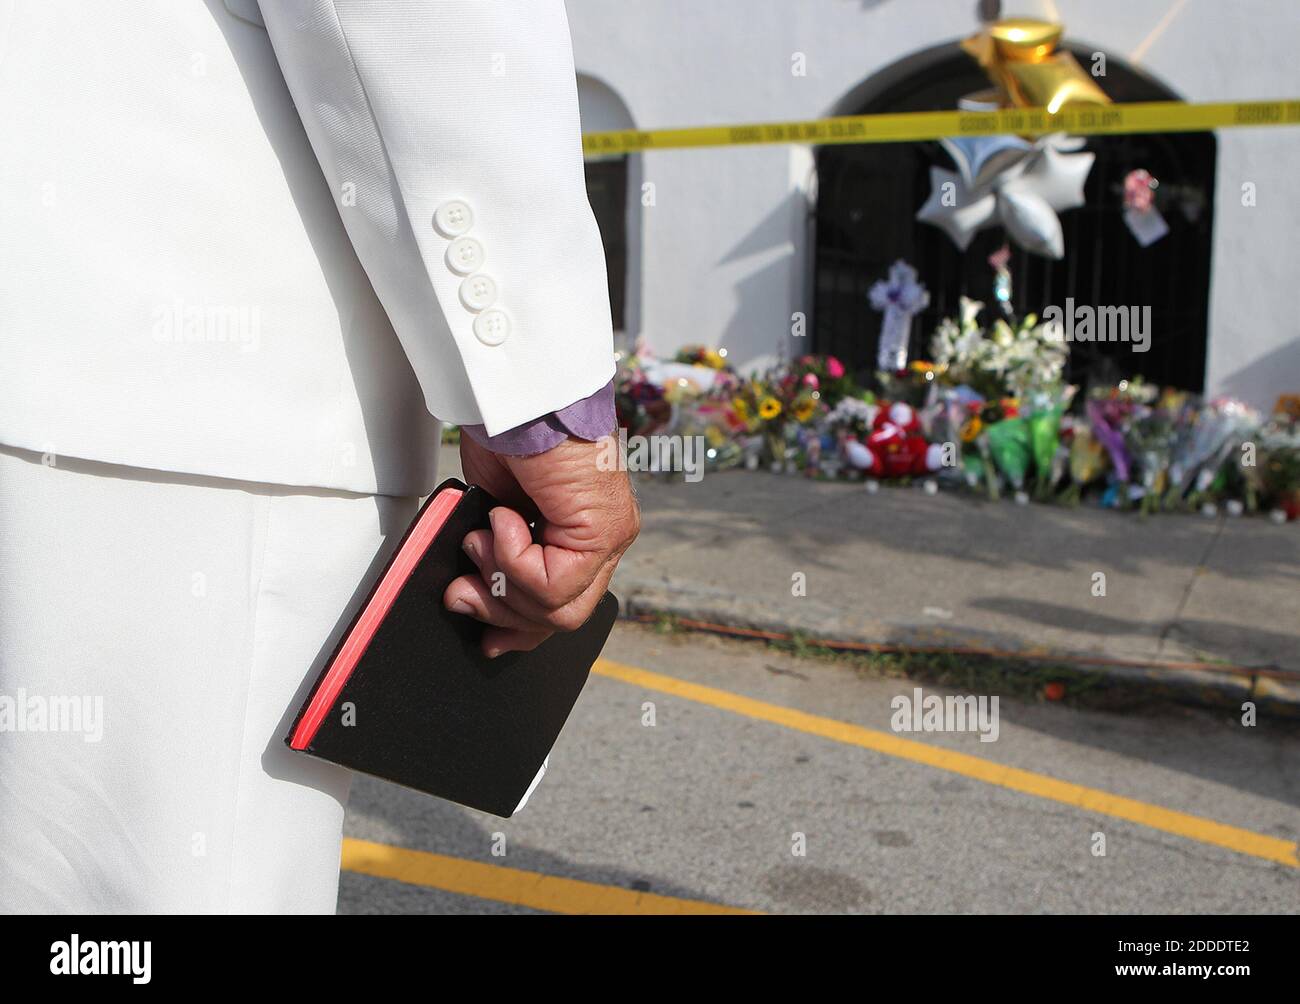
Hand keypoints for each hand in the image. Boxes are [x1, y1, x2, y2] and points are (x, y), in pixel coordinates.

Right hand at [444, 432, 638, 655]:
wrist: (520, 395)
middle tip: (465, 587)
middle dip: (503, 611)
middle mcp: (604, 540)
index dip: (520, 629)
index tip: (486, 638)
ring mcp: (610, 538)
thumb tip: (469, 595)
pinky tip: (506, 518)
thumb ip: (494, 557)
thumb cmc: (509, 433)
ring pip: (558, 610)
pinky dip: (514, 557)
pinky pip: (553, 584)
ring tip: (486, 535)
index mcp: (581, 535)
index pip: (563, 606)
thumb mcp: (492, 513)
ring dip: (504, 578)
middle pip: (562, 618)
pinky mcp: (605, 532)